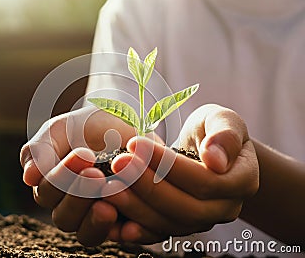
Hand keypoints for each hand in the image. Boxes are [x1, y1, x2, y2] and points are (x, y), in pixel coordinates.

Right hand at [20, 106, 161, 245]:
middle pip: (64, 218)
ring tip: (109, 203)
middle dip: (79, 196)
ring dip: (95, 220)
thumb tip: (28, 178)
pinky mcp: (121, 222)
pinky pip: (117, 236)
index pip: (48, 193)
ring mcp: (94, 217)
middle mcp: (69, 207)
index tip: (84, 154)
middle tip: (97, 174)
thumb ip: (41, 150)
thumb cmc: (86, 127)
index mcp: (50, 188)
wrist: (124, 123)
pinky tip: (131, 224)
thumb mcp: (60, 131)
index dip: (63, 176)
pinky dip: (122, 232)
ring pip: (86, 234)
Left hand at [101, 104, 258, 243]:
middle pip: (186, 208)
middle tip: (118, 164)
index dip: (168, 165)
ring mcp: (204, 221)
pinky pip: (160, 233)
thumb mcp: (223, 119)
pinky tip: (116, 222)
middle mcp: (226, 207)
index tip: (135, 143)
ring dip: (137, 207)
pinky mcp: (182, 226)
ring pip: (170, 223)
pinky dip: (138, 229)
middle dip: (147, 186)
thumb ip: (225, 134)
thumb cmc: (212, 130)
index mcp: (242, 180)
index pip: (204, 180)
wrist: (206, 150)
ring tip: (109, 186)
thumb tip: (216, 160)